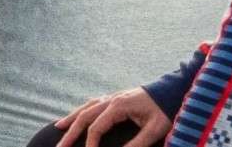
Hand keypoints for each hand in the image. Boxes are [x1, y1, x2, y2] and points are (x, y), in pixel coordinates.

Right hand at [53, 87, 170, 146]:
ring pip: (86, 107)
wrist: (173, 90)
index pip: (97, 126)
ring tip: (58, 127)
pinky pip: (93, 103)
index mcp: (119, 106)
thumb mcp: (155, 130)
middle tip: (59, 146)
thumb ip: (137, 143)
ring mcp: (113, 96)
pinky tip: (79, 114)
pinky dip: (82, 110)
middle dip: (71, 132)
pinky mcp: (117, 97)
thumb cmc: (165, 110)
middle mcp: (111, 99)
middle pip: (85, 116)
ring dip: (72, 118)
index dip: (90, 142)